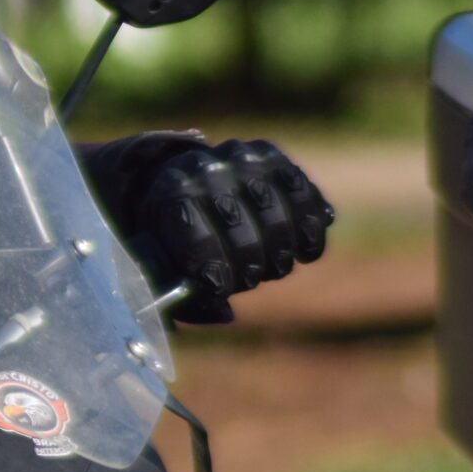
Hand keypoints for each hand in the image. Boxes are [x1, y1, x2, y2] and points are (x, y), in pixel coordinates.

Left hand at [131, 139, 331, 322]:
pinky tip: (304, 250)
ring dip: (280, 256)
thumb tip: (225, 314)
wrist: (187, 178)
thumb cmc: (173, 231)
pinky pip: (306, 199)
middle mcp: (207, 169)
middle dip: (249, 270)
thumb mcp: (161, 258)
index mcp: (170, 193)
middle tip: (248, 279)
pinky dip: (310, 232)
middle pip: (244, 238)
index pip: (198, 241)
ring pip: (280, 222)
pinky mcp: (274, 157)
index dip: (215, 276)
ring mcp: (243, 159)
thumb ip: (183, 294)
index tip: (221, 291)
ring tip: (270, 265)